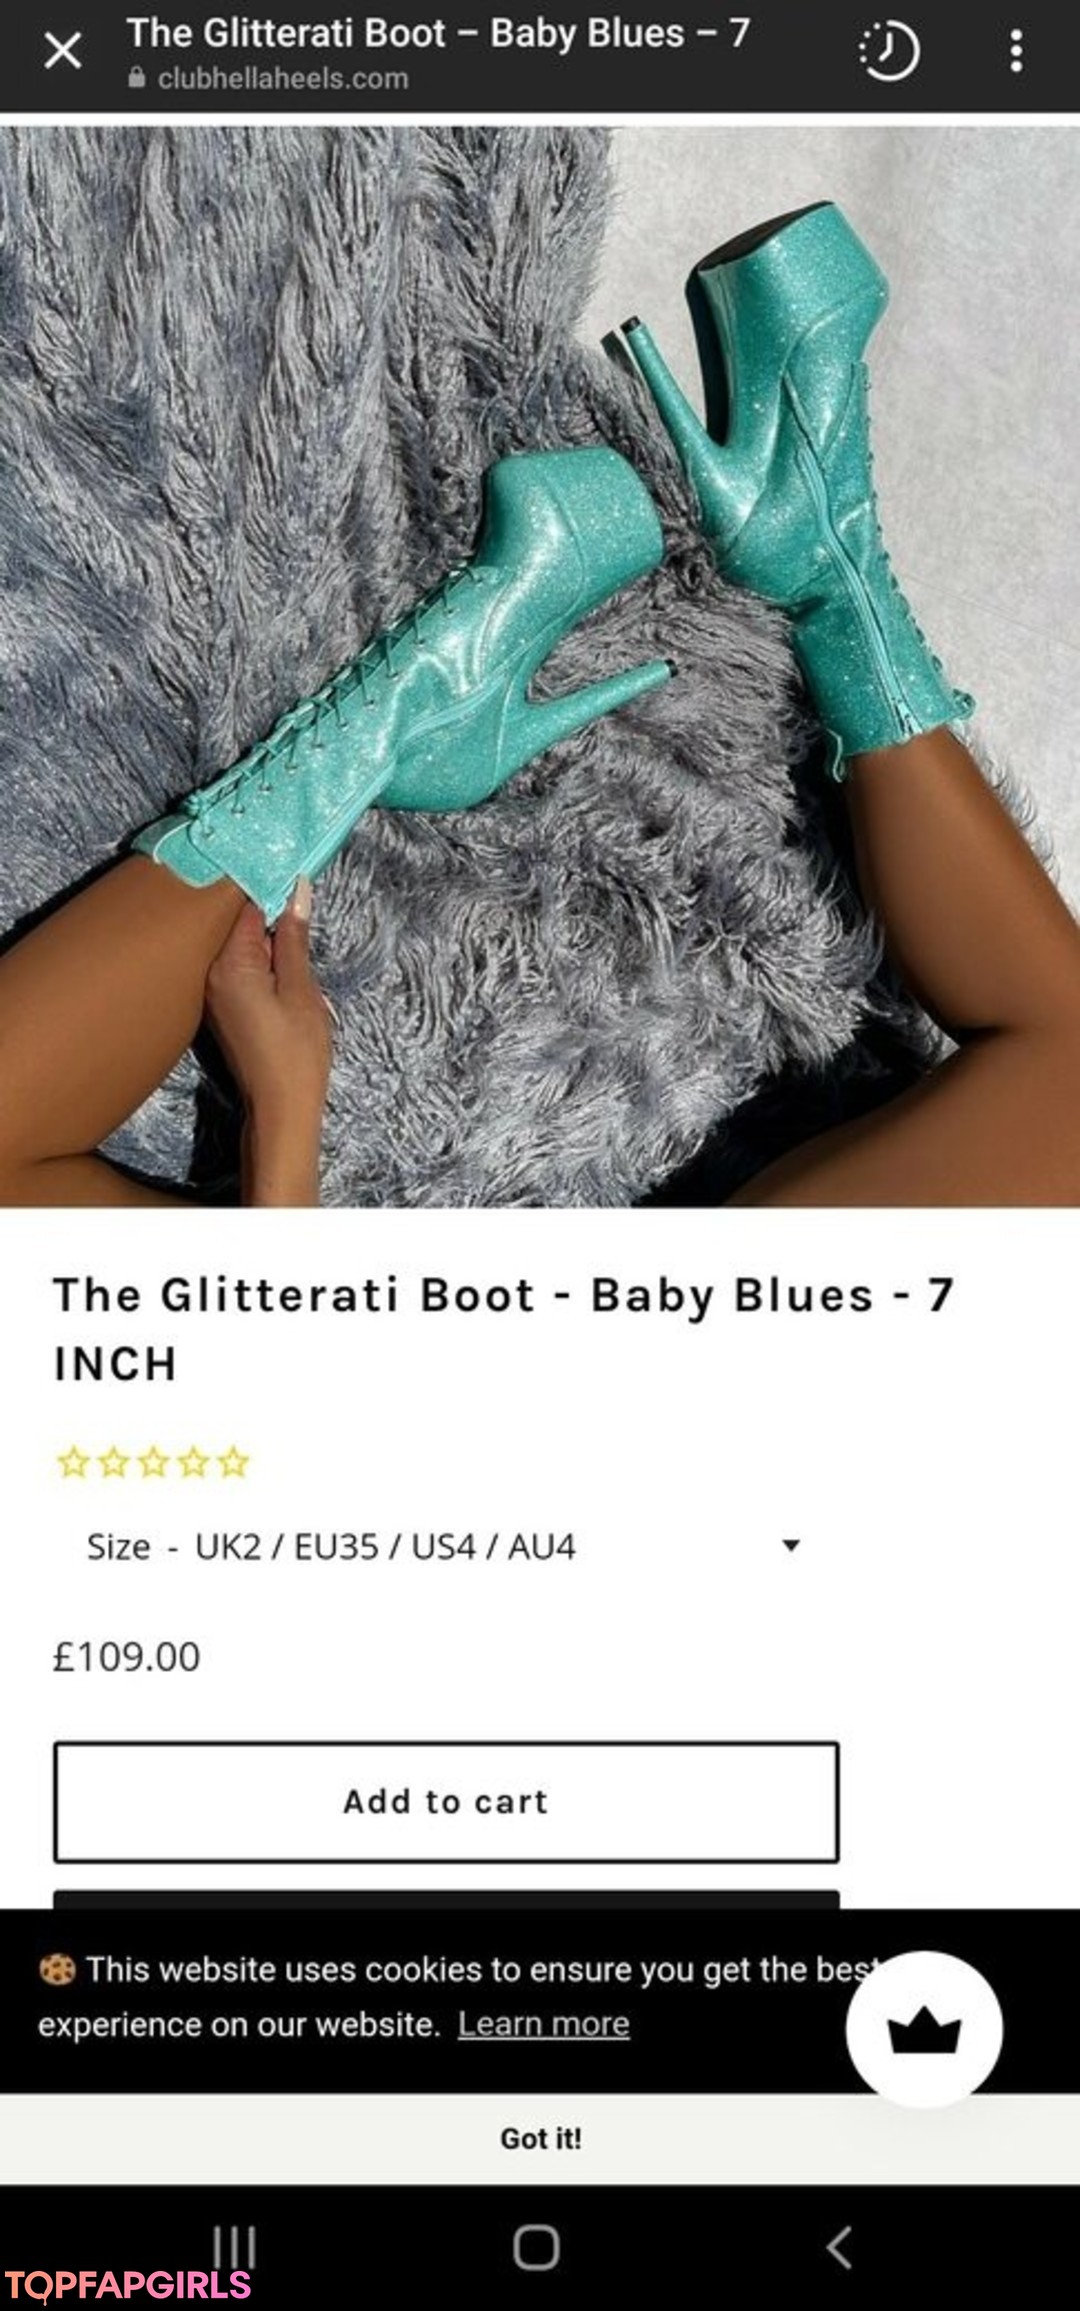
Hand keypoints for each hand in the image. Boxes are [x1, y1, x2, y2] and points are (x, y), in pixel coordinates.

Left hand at [205, 881, 332, 1204]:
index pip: (246, 905)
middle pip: (237, 921)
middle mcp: (210, 973)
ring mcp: (212, 990)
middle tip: (300, 886)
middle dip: (267, 906)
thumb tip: (296, 889)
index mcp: (229, 964)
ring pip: (237, 944)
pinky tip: (282, 959)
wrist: (278, 1106)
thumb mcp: (302, 989)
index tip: (292, 860)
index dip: (271, 883)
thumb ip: (294, 937)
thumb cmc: (296, 1052)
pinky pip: (236, 965)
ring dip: (265, 933)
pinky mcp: (220, 1005)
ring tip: (296, 923)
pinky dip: (257, 956)